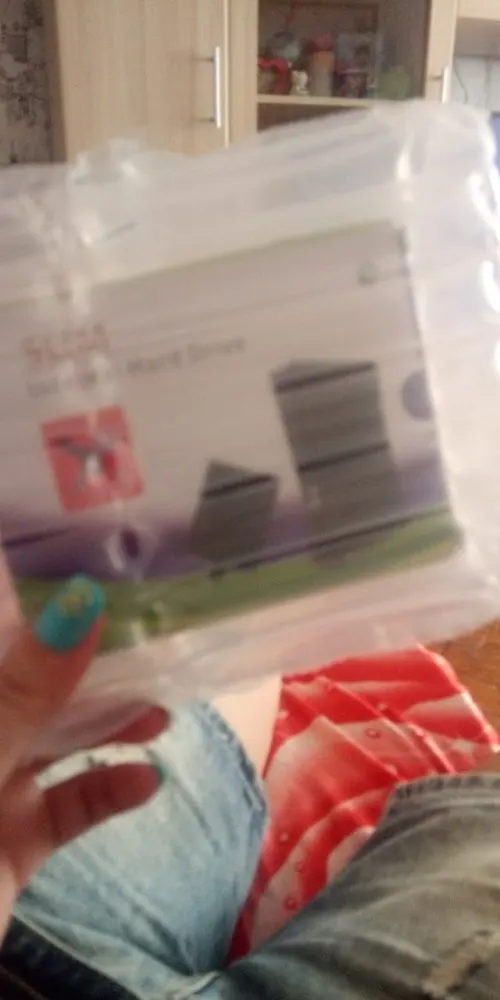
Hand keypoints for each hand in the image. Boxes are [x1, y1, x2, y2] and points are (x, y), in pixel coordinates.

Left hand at [0, 575, 167, 939]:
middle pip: (36, 679)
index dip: (41, 591)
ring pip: (57, 738)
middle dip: (93, 659)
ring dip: (110, 724)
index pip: (3, 629)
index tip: (103, 562)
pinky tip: (147, 779)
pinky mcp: (15, 838)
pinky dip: (108, 790)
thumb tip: (84, 599)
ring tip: (164, 710)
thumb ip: (23, 687)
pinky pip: (69, 804)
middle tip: (155, 634)